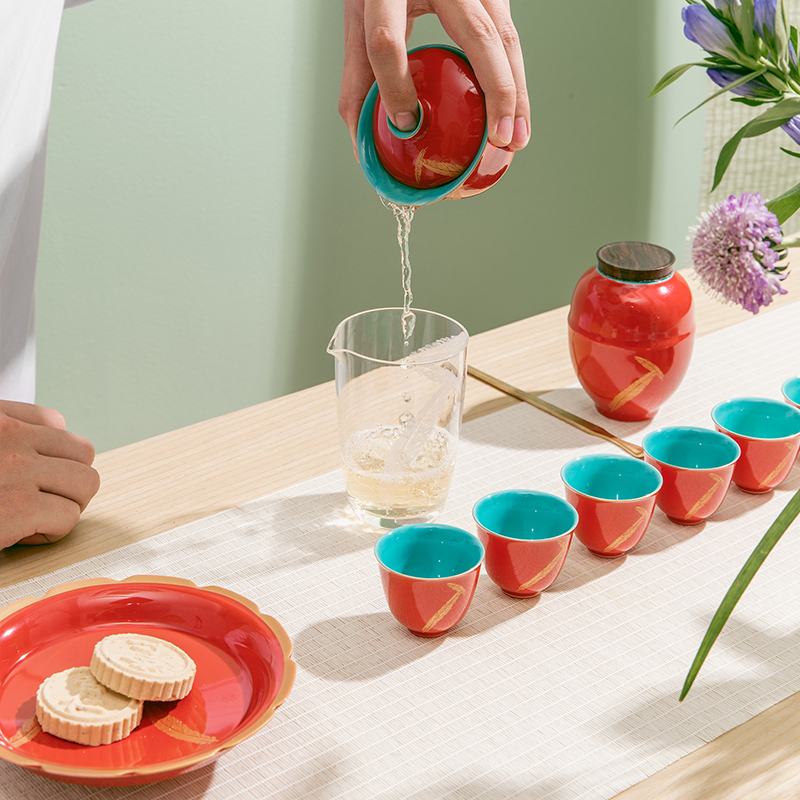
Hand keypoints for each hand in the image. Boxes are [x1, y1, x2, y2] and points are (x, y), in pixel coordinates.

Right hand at [0, 400, 99, 547]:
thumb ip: (10, 441)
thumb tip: (48, 448)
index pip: (54, 421)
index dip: (51, 455)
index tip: (31, 476)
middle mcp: (7, 435)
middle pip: (82, 452)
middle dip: (69, 482)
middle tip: (41, 501)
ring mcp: (15, 468)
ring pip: (85, 482)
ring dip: (65, 505)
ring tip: (32, 517)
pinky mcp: (18, 506)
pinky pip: (68, 516)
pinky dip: (50, 531)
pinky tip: (20, 534)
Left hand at [340, 0, 529, 154]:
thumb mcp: (360, 19)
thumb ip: (359, 78)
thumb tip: (362, 140)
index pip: (388, 39)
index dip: (394, 87)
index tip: (404, 124)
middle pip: (479, 35)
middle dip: (495, 92)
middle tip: (498, 138)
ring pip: (505, 39)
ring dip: (517, 93)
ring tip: (516, 137)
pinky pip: (508, 40)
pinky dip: (514, 80)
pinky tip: (515, 113)